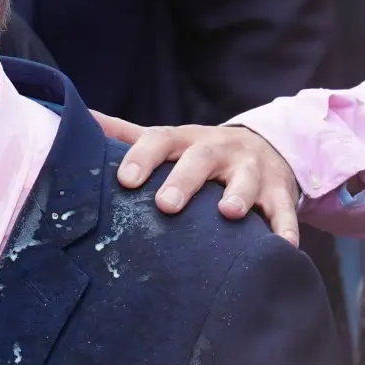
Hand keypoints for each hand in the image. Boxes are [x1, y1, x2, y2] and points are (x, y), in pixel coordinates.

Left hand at [90, 111, 300, 244]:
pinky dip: (285, 228)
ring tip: (229, 213)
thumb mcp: (165, 140)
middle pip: (201, 159)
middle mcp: (218, 150)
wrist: (261, 148)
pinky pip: (284, 210)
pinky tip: (282, 247)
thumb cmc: (196, 153)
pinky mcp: (279, 191)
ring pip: (246, 181)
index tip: (125, 181)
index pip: (158, 140)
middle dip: (185, 180)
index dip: (141, 158)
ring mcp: (251, 169)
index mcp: (184, 140)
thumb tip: (79, 118)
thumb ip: (124, 135)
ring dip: (239, 196)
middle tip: (166, 205)